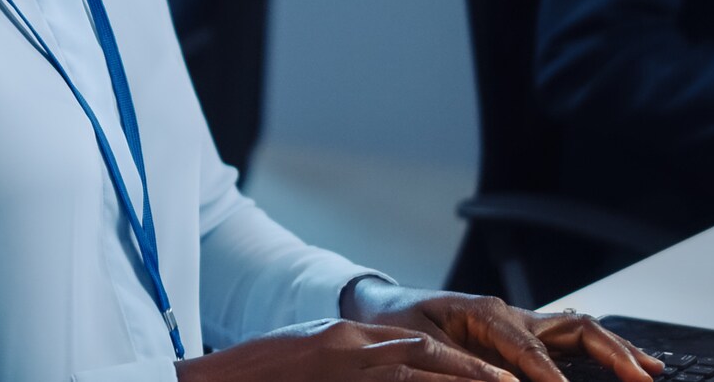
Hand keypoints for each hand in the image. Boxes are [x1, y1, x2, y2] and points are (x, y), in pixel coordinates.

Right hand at [177, 318, 524, 381]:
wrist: (215, 379)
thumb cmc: (258, 371)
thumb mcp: (311, 351)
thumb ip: (348, 357)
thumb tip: (393, 369)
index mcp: (344, 336)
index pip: (416, 345)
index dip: (461, 362)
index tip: (497, 377)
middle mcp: (348, 347)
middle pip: (426, 356)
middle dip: (473, 373)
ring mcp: (340, 367)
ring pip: (414, 374)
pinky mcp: (331, 376)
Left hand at [342, 280, 664, 381]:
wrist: (377, 309)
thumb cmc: (394, 327)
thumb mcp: (417, 350)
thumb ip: (453, 370)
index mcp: (484, 313)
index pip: (530, 351)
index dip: (550, 377)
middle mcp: (509, 314)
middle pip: (575, 329)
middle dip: (612, 354)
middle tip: (643, 378)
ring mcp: (518, 322)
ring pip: (580, 330)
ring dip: (617, 349)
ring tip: (651, 369)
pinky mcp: (519, 334)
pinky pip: (567, 340)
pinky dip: (599, 352)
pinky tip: (626, 363)